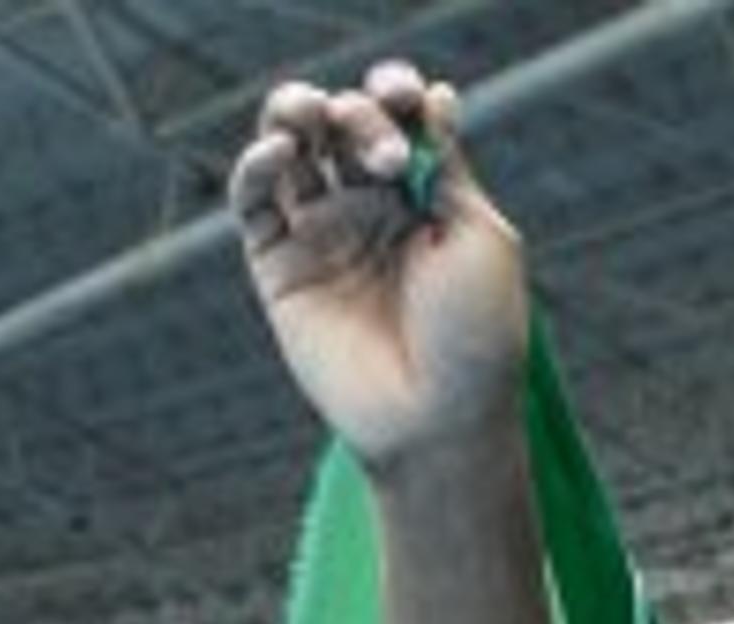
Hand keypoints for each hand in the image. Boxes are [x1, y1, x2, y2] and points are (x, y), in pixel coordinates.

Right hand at [233, 63, 529, 469]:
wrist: (438, 420)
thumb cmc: (476, 336)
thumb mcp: (482, 237)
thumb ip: (447, 165)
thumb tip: (435, 96)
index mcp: (425, 199)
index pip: (397, 120)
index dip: (395, 93)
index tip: (407, 94)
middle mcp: (370, 211)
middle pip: (343, 125)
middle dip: (359, 116)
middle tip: (385, 158)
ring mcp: (322, 236)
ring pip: (290, 147)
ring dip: (296, 113)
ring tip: (309, 115)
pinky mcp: (279, 268)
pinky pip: (251, 202)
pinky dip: (255, 166)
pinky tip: (279, 151)